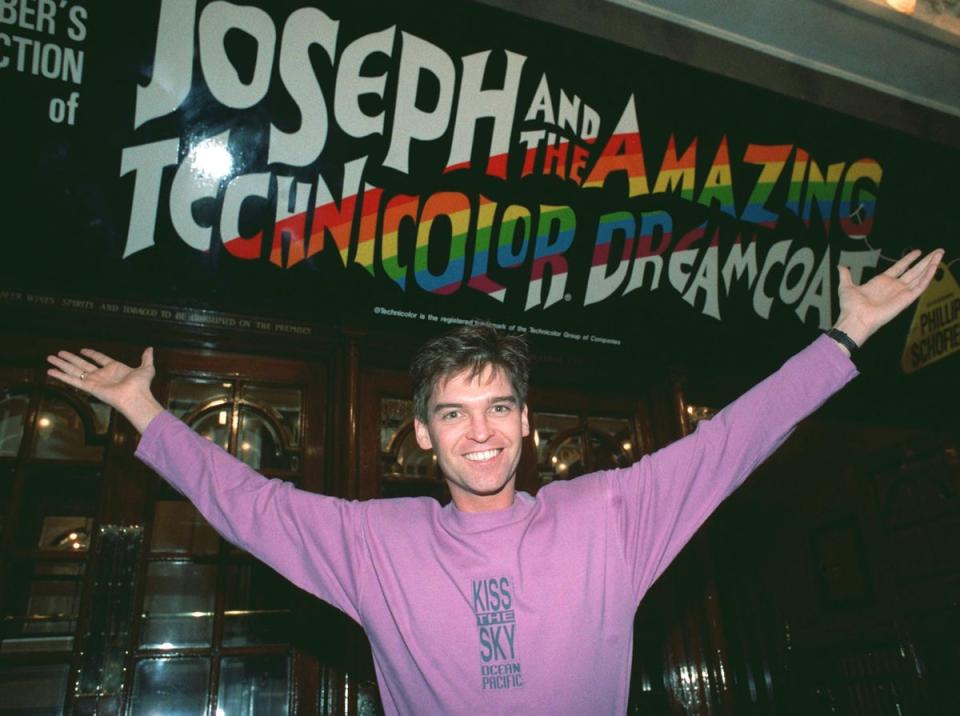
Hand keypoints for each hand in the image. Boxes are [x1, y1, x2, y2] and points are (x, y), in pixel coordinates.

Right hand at [47, 347, 163, 432]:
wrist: (136, 397)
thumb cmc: (142, 386)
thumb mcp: (146, 369)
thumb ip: (146, 358)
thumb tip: (150, 348)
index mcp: (115, 369)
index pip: (100, 359)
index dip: (92, 354)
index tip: (83, 350)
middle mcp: (102, 375)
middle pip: (82, 364)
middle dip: (70, 358)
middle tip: (58, 353)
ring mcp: (94, 381)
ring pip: (74, 370)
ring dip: (61, 364)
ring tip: (49, 358)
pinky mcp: (88, 387)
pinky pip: (72, 380)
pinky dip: (61, 376)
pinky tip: (50, 371)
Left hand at [834, 248, 943, 346]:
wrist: (855, 318)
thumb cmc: (850, 307)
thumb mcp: (846, 287)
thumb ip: (846, 276)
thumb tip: (841, 267)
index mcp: (882, 282)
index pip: (900, 268)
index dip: (908, 259)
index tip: (918, 252)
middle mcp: (894, 287)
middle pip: (914, 271)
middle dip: (926, 261)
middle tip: (937, 251)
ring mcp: (901, 292)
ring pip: (920, 276)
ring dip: (931, 265)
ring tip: (939, 254)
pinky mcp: (906, 299)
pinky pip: (920, 286)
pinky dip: (928, 276)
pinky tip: (934, 266)